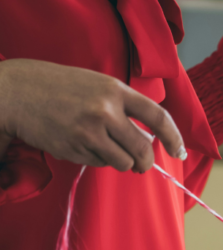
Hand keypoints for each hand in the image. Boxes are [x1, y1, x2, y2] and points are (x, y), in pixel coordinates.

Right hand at [0, 59, 184, 171]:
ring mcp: (90, 131)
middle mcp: (105, 111)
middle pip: (143, 149)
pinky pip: (100, 164)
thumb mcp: (97, 85)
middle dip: (146, 162)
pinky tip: (81, 143)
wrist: (16, 91)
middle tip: (141, 164)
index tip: (179, 151)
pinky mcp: (75, 148)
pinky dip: (97, 160)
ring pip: (124, 162)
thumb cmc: (61, 88)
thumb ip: (125, 108)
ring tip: (103, 147)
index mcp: (115, 90)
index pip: (158, 116)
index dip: (174, 137)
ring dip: (121, 162)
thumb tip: (152, 140)